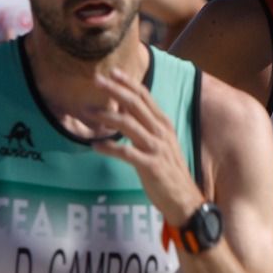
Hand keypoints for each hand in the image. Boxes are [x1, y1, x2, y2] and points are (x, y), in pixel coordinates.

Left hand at [91, 68, 205, 225]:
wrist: (185, 200)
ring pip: (127, 124)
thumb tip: (123, 110)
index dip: (128, 83)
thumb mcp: (161, 144)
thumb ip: (145, 126)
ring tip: (87, 112)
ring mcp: (156, 148)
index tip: (112, 73)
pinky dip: (107, 147)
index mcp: (164, 124)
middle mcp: (161, 132)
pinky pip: (124, 152)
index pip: (145, 97)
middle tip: (96, 79)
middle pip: (135, 104)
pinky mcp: (150, 165)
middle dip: (114, 90)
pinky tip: (95, 146)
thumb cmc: (170, 172)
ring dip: (105, 116)